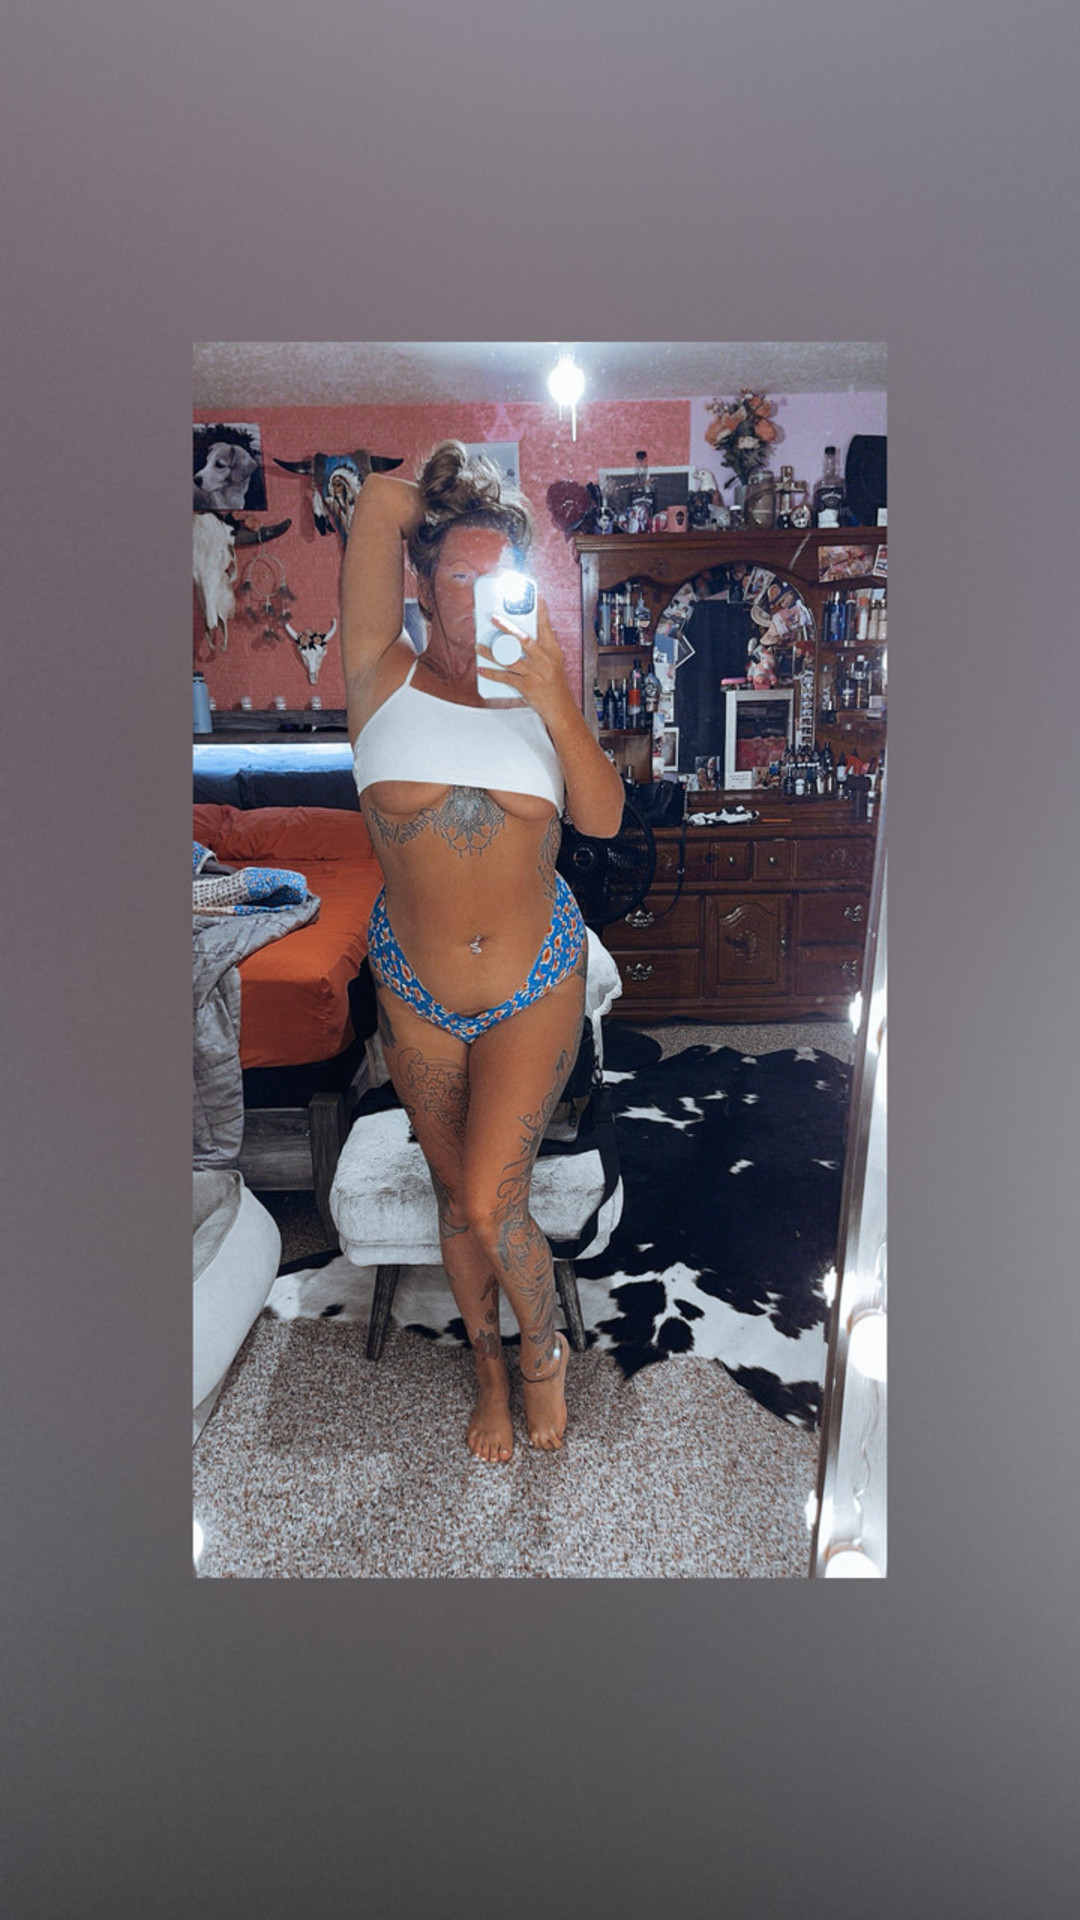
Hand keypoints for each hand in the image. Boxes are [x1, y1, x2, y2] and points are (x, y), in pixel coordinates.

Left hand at [475, 596, 574, 724]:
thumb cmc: (555, 684)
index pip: (545, 627)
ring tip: (478, 646)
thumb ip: (542, 647)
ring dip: (491, 652)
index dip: (541, 611)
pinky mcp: (526, 685)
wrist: (560, 707)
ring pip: (509, 658)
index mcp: (552, 651)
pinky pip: (505, 677)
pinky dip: (491, 673)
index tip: (536, 597)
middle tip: (493, 618)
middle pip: (523, 639)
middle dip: (506, 628)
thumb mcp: (553, 662)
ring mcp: (534, 673)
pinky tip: (482, 669)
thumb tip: (527, 634)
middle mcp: (543, 659)